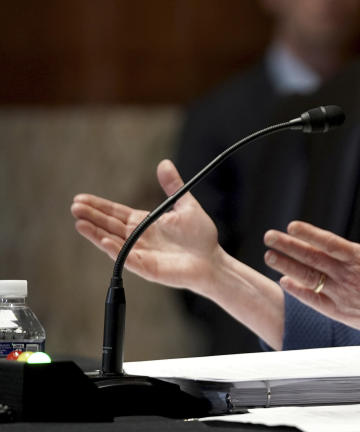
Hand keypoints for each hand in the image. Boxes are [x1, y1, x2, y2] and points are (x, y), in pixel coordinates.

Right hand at [71, 159, 223, 293]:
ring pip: (113, 242)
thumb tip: (164, 163)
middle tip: (74, 207)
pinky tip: (104, 240)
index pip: (116, 213)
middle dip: (92, 216)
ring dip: (96, 233)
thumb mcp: (186, 205)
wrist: (213, 260)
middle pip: (110, 225)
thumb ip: (173, 186)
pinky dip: (115, 250)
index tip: (80, 198)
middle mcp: (139, 238)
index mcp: (145, 223)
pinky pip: (128, 259)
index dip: (99, 206)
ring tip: (79, 223)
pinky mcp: (147, 268)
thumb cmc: (201, 236)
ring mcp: (141, 253)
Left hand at [264, 188, 359, 341]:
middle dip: (288, 247)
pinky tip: (284, 281)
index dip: (309, 234)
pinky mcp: (338, 311)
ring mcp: (341, 294)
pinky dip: (298, 291)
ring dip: (287, 266)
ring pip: (309, 278)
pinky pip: (313, 299)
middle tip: (268, 236)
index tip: (291, 226)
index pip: (329, 243)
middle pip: (312, 258)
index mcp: (359, 257)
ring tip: (269, 256)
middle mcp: (347, 275)